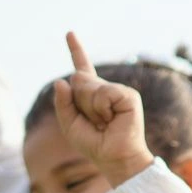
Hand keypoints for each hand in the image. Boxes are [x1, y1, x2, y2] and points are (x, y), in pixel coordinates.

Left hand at [52, 32, 153, 186]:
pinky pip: (103, 93)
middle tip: (97, 123)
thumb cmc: (96, 146)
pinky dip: (102, 109)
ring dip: (91, 109)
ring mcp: (119, 91)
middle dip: (80, 103)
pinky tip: (112, 120)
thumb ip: (63, 103)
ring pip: (89, 86)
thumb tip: (62, 80)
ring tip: (106, 123)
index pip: (82, 69)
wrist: (116, 159)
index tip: (70, 33)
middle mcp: (106, 90)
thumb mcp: (70, 125)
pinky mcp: (129, 96)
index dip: (76, 51)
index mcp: (93, 96)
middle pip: (78, 80)